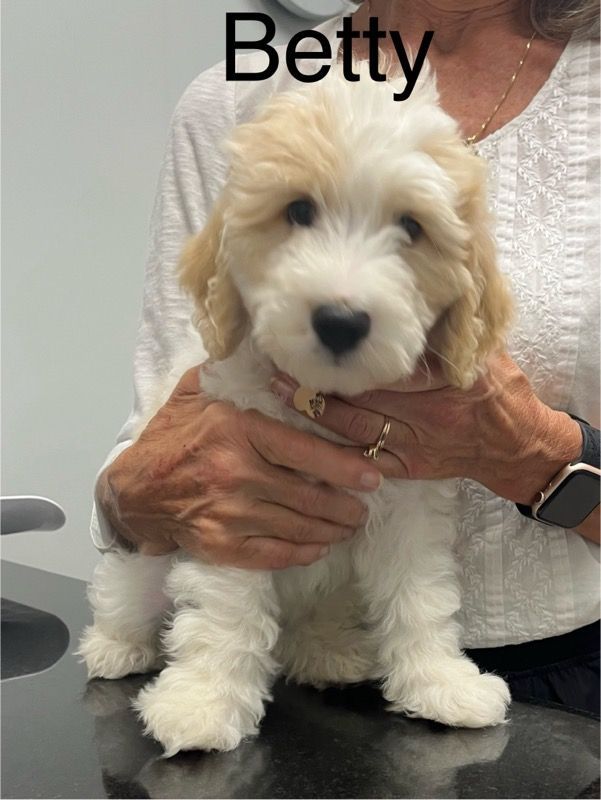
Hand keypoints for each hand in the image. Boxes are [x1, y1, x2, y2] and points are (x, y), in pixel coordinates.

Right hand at [97, 366, 381, 568]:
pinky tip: (320, 547)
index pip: (303, 451)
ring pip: (296, 526)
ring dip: (331, 529)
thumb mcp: (196, 394)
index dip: (343, 466)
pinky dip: (301, 553)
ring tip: (350, 526)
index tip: (371, 476)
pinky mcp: (221, 545)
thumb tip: (267, 349)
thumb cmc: (170, 438)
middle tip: (364, 507)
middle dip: (345, 505)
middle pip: (307, 495)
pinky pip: (273, 554)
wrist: (132, 491)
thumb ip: (232, 373)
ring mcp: (229, 514)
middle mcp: (236, 474)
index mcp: (237, 432)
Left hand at [271, 352, 581, 505]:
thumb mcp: (484, 351)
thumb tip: (411, 300)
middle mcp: (427, 415)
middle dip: (320, 379)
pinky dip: (334, 451)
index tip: (315, 336)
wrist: (517, 445)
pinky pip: (365, 461)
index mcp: (446, 381)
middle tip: (279, 361)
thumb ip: (448, 332)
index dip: (350, 354)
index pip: (389, 367)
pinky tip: (303, 439)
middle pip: (363, 396)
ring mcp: (415, 445)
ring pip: (355, 428)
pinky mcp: (408, 467)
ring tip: (280, 391)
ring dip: (315, 410)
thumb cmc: (501, 390)